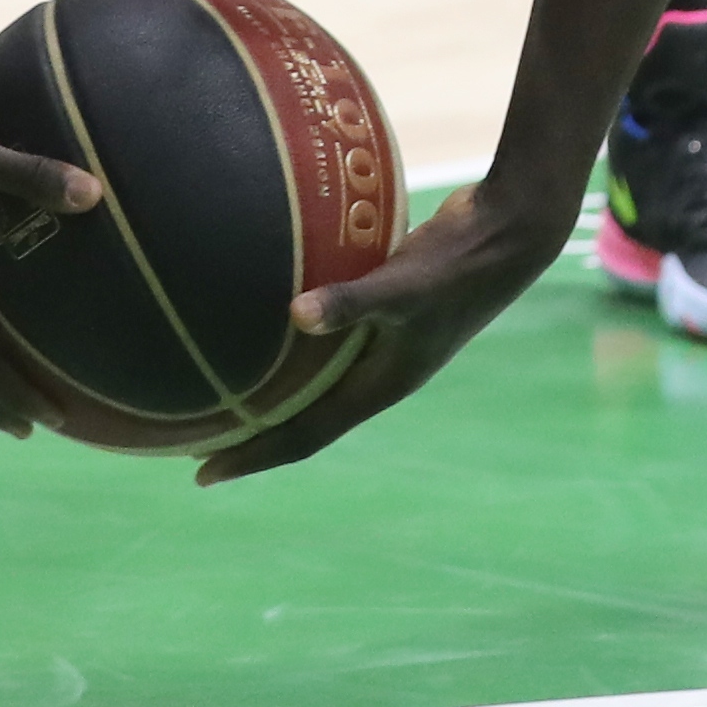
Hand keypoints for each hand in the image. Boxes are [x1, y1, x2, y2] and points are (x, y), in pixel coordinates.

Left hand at [199, 183, 567, 477]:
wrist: (513, 232)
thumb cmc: (460, 264)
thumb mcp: (404, 285)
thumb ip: (353, 301)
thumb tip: (294, 314)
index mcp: (381, 386)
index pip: (306, 436)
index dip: (255, 456)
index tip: (201, 474)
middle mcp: (379, 375)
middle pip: (304, 420)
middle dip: (252, 435)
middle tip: (193, 438)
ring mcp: (385, 346)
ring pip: (316, 384)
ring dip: (271, 393)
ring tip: (220, 390)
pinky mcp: (388, 313)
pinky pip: (329, 341)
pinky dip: (295, 344)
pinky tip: (267, 317)